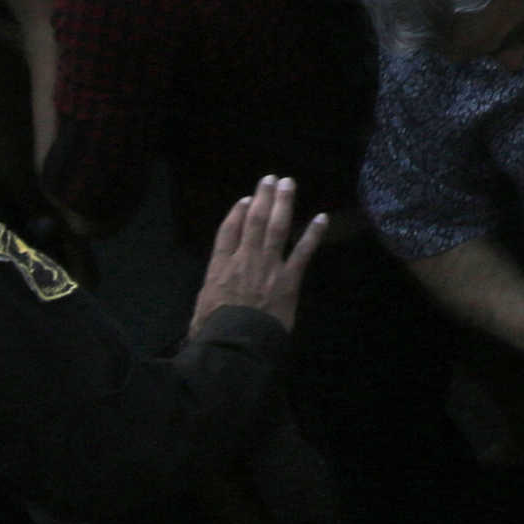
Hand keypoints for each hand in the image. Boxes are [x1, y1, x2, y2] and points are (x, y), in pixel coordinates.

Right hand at [186, 174, 331, 332]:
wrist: (236, 344)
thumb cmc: (214, 332)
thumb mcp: (201, 309)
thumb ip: (211, 293)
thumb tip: (214, 292)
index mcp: (220, 268)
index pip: (228, 232)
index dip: (237, 213)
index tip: (245, 199)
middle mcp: (244, 260)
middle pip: (254, 221)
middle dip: (262, 198)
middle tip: (270, 179)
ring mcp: (268, 267)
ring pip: (276, 228)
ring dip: (283, 204)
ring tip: (288, 184)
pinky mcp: (289, 280)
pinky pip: (303, 252)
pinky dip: (313, 234)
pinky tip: (322, 218)